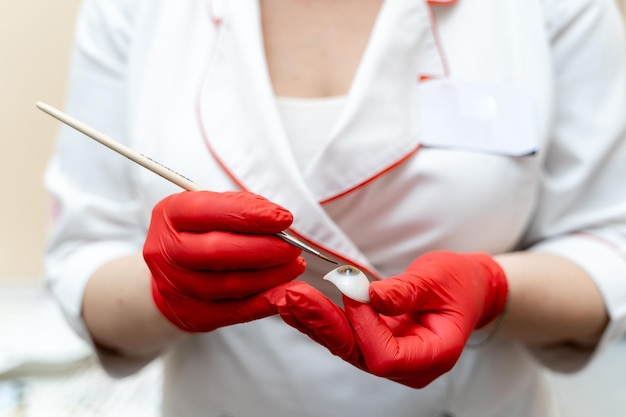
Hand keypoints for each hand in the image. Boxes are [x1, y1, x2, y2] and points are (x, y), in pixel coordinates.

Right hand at [144, 190, 305, 332]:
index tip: (284, 218)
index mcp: (170, 215)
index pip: (208, 211)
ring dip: (269, 276)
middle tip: (292, 247)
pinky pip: (234, 311)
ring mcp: (174, 286)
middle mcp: (165, 251)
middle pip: (217, 251)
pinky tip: (285, 290)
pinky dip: (265, 302)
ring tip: (294, 266)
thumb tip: (278, 220)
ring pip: (229, 284)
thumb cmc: (200, 233)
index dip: (250, 214)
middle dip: (263, 248)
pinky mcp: (191, 315)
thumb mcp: (211, 210)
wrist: (171, 273)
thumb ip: (241, 208)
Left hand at [277, 251, 507, 387]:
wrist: (467, 289)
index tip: (354, 291)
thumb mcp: (439, 279)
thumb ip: (406, 291)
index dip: (365, 327)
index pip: (388, 357)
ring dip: (314, 321)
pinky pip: (345, 335)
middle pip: (358, 354)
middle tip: (294, 297)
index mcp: (433, 354)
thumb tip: (370, 296)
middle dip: (323, 324)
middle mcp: (409, 365)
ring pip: (345, 346)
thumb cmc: (460, 284)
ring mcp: (390, 355)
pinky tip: (298, 304)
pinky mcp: (375, 342)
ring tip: (288, 298)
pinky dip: (321, 318)